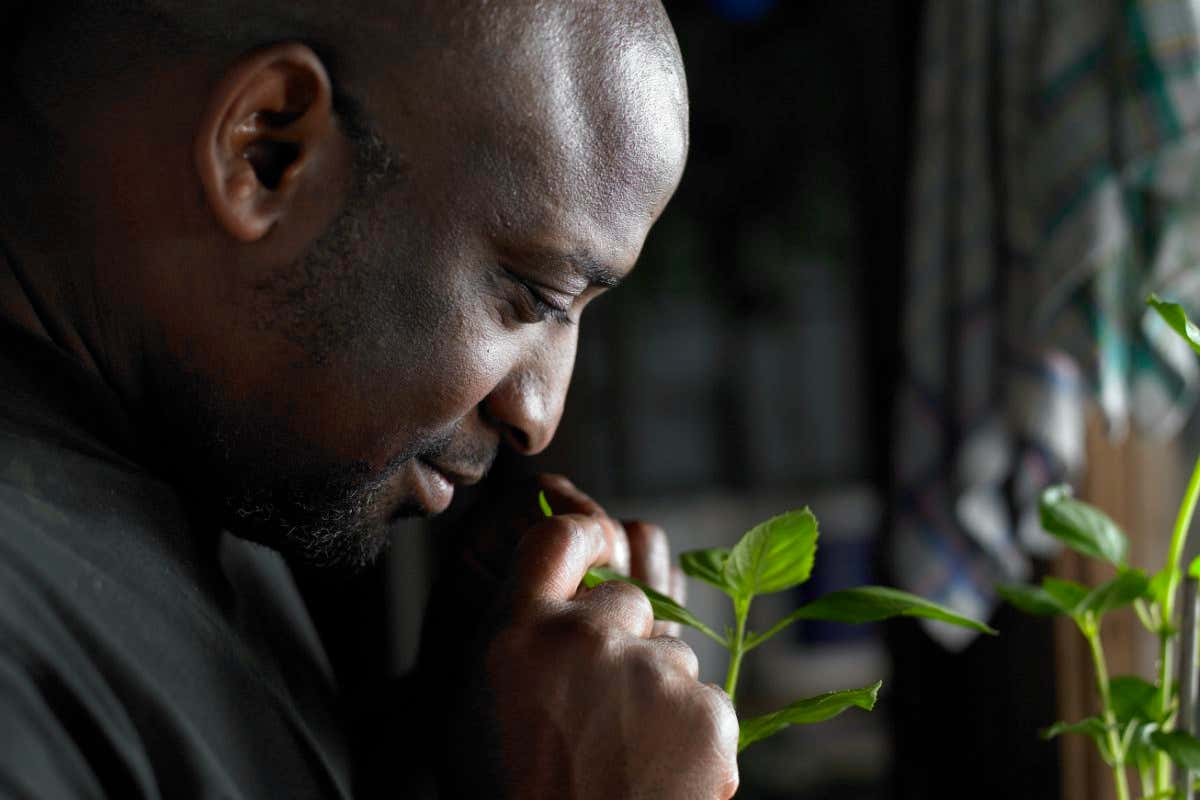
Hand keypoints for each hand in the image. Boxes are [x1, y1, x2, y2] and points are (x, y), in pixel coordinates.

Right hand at [418, 475, 737, 798]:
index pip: (557, 537)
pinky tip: (657, 777)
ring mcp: (653, 674)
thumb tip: (552, 597)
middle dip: (621, 641)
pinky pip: (708, 701)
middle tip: (597, 712)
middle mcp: (588, 638)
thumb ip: (515, 640)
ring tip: (623, 757)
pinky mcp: (708, 714)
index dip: (582, 537)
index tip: (595, 547)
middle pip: (627, 600)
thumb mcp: (475, 709)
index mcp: (521, 635)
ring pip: (672, 655)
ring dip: (656, 694)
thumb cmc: (514, 794)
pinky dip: (692, 736)